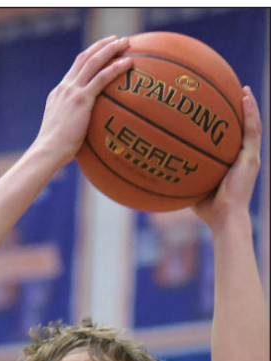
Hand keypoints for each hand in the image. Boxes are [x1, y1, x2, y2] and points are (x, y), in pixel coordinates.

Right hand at [35, 35, 132, 165]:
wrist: (47, 152)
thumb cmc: (54, 152)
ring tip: (126, 43)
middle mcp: (64, 88)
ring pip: (94, 61)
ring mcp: (72, 92)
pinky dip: (116, 67)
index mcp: (58, 94)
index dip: (89, 56)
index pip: (74, 69)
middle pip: (84, 58)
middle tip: (116, 40)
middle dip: (101, 46)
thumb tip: (84, 136)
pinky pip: (102, 77)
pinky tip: (129, 62)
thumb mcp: (61, 133)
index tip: (100, 51)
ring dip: (111, 49)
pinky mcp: (81, 99)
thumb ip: (72, 126)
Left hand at [193, 87, 261, 227]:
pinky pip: (252, 130)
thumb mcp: (193, 187)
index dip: (229, 125)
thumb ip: (184, 176)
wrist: (224, 219)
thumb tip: (161, 168)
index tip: (220, 111)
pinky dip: (250, 113)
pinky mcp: (252, 158)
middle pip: (244, 129)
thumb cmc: (207, 210)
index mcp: (233, 164)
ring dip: (249, 106)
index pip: (232, 141)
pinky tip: (244, 97)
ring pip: (252, 126)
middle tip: (234, 92)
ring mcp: (250, 157)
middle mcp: (244, 158)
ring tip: (243, 89)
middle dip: (240, 111)